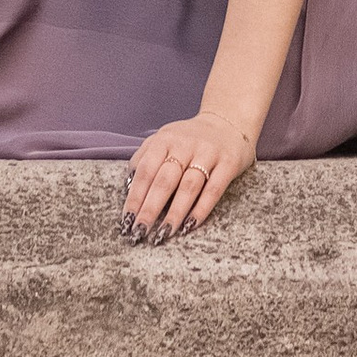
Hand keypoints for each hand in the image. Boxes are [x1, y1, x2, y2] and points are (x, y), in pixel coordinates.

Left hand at [123, 109, 256, 240]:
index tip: (126, 221)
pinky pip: (213, 190)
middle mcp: (186, 145)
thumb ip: (145, 158)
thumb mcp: (165, 139)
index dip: (135, 197)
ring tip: (163, 234)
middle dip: (150, 209)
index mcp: (166, 139)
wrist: (230, 122)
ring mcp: (208, 153)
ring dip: (174, 213)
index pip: (145, 171)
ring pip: (188, 187)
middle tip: (140, 232)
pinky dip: (201, 209)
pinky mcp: (228, 163)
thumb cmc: (190, 139)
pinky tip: (189, 226)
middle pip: (165, 180)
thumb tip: (129, 188)